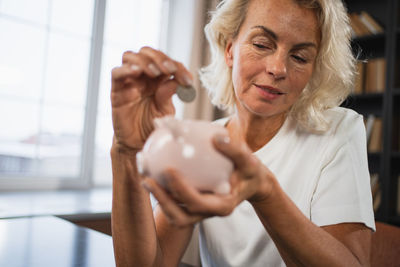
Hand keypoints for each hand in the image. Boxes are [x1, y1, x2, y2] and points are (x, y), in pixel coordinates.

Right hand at [111, 47, 192, 151]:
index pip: (166, 62)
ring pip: (130, 57)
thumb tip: (176, 79)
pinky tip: (137, 72)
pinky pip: (116, 73)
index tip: (188, 80)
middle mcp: (142, 77)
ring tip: (155, 72)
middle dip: (160, 58)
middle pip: (147, 53)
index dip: (178, 67)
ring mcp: (128, 82)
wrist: (137, 143)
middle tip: (170, 70)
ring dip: (144, 61)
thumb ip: (168, 93)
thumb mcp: (165, 109)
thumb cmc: (151, 125)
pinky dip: (126, 69)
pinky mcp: (116, 91)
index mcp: (157, 79)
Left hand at [141, 134, 276, 226]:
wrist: (251, 182)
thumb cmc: (250, 170)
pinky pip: (175, 204)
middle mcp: (209, 213)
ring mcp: (200, 213)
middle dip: (162, 200)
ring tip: (145, 179)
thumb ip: (235, 150)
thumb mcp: (249, 160)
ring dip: (158, 200)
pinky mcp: (194, 207)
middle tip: (147, 179)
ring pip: (174, 215)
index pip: (197, 203)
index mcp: (223, 206)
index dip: (181, 190)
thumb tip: (216, 137)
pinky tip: (153, 175)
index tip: (169, 169)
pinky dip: (163, 194)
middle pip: (180, 216)